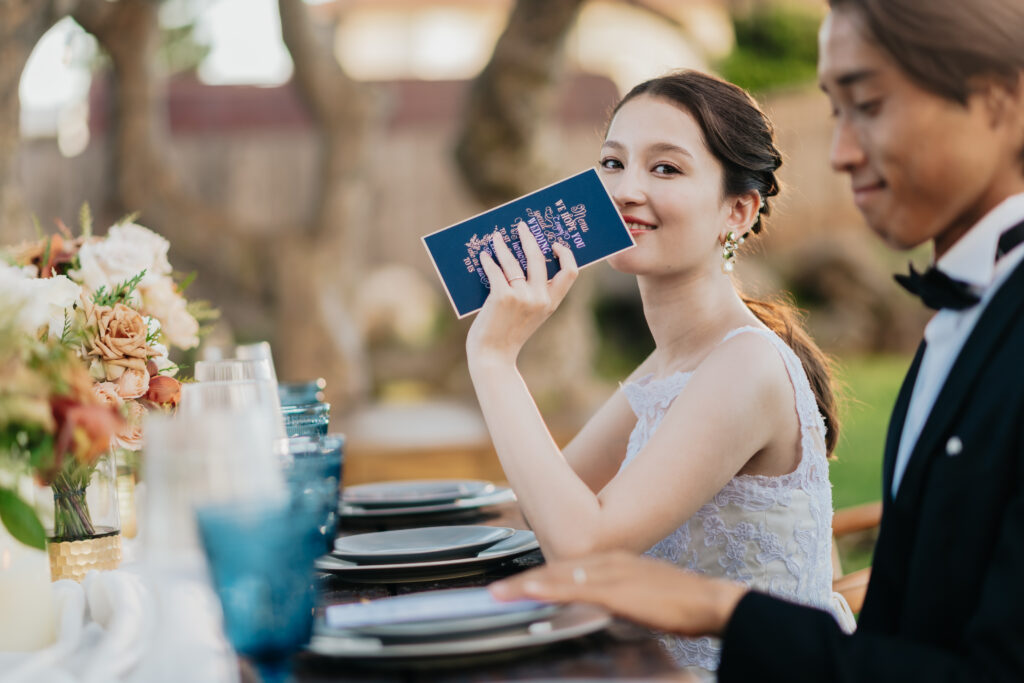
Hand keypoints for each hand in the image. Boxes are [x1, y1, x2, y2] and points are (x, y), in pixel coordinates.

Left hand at [466, 222, 577, 363]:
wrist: (493, 356)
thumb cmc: (508, 334)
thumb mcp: (530, 315)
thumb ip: (532, 294)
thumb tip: (521, 260)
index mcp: (551, 303)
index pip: (570, 272)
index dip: (565, 254)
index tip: (553, 243)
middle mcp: (540, 298)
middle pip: (539, 257)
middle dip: (529, 238)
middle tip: (521, 227)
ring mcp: (522, 297)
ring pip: (514, 260)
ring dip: (503, 245)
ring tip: (496, 237)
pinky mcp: (502, 296)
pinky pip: (495, 270)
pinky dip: (488, 260)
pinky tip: (483, 256)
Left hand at [489, 552, 746, 637]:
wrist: (711, 601)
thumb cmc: (679, 602)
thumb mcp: (637, 595)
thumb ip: (612, 597)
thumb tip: (589, 609)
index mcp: (610, 560)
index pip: (564, 567)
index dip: (536, 578)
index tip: (512, 587)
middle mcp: (607, 560)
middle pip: (555, 569)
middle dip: (523, 582)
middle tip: (493, 593)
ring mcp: (611, 572)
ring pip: (559, 576)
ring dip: (527, 586)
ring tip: (498, 595)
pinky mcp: (618, 589)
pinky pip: (577, 589)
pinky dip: (550, 589)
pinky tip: (530, 592)